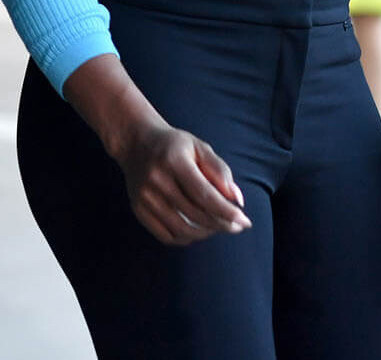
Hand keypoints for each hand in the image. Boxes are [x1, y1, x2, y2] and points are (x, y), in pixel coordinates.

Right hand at [115, 121, 251, 245]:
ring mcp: (145, 197)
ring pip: (181, 229)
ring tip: (219, 227)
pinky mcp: (138, 209)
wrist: (136, 142)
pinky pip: (166, 235)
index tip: (244, 221)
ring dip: (205, 233)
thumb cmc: (175, 145)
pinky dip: (186, 238)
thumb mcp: (199, 147)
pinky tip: (197, 230)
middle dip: (221, 224)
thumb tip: (237, 200)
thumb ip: (220, 171)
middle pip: (195, 214)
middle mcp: (157, 180)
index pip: (204, 194)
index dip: (226, 211)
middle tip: (237, 226)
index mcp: (174, 161)